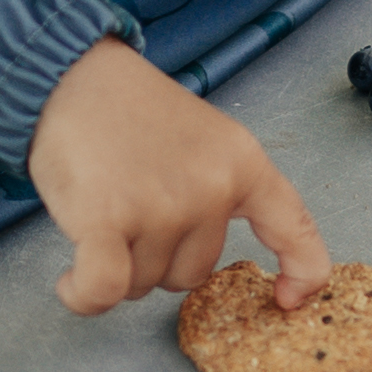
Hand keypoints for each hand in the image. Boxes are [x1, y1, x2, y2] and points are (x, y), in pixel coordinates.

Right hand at [28, 38, 328, 314]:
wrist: (70, 74)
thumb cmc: (129, 110)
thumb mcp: (205, 137)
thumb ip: (221, 191)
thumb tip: (208, 264)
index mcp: (242, 164)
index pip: (294, 229)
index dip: (302, 272)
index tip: (289, 298)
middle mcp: (210, 188)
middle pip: (192, 274)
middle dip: (156, 258)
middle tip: (129, 209)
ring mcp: (161, 206)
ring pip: (143, 283)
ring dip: (116, 265)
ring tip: (100, 213)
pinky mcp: (107, 220)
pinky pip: (103, 289)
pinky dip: (83, 296)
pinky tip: (71, 284)